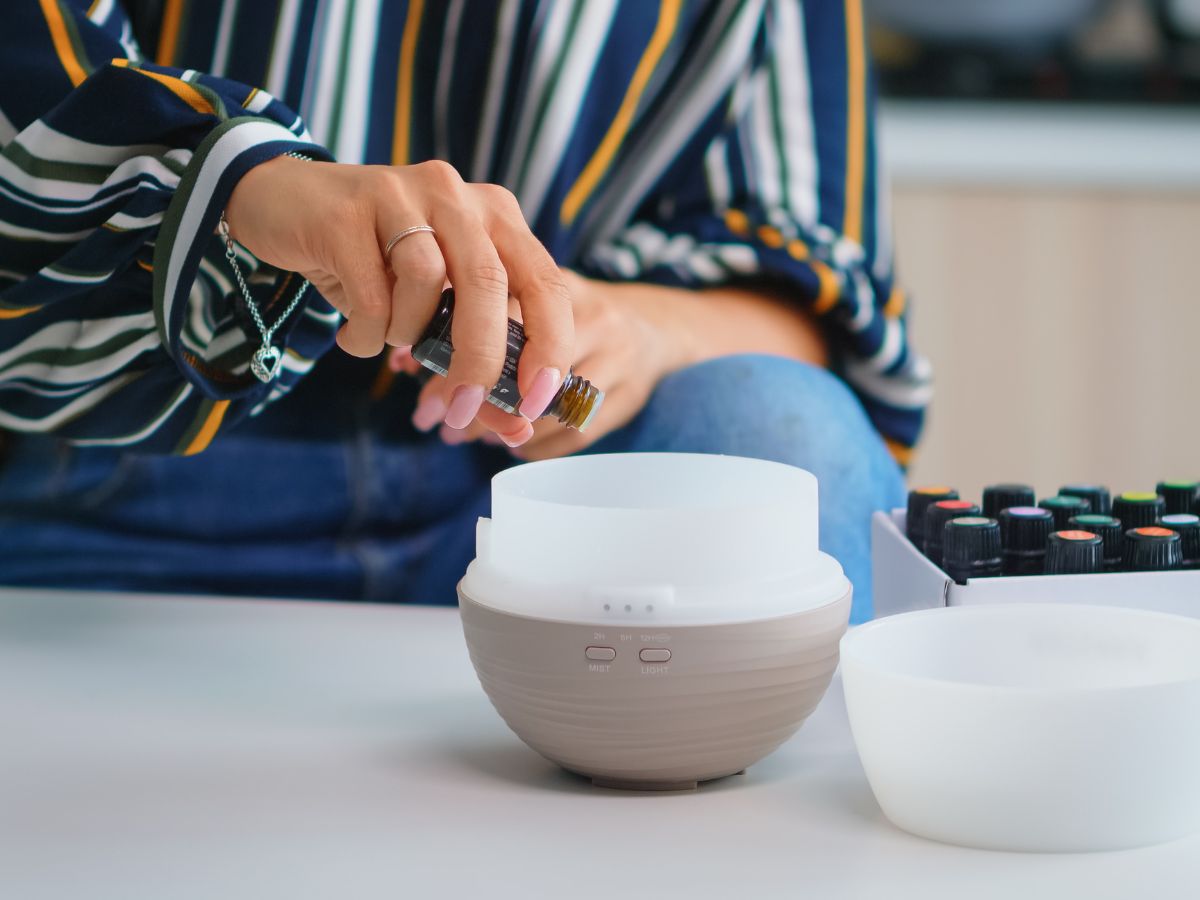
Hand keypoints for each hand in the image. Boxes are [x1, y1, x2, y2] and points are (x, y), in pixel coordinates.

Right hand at [225, 156, 571, 428]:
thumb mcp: (435, 309)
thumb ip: (479, 364)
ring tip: (389, 335)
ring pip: (426, 282)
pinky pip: (371, 293)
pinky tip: (355, 333)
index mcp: (495, 217)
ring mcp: (402, 194)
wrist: (283, 205)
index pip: (546, 282)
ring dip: (407, 333)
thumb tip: (518, 430)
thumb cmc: (376, 265)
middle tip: (463, 408)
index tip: (536, 400)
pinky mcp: (350, 210)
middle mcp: (457, 196)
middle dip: (481, 360)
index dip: (549, 345)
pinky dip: (367, 333)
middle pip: (489, 284)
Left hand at [393, 269, 690, 456]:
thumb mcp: (533, 294)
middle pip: (528, 370)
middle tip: (440, 420)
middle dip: (478, 401)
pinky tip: (508, 442)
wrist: (658, 326)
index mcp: (563, 284)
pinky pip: (573, 437)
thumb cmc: (576, 311)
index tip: (425, 382)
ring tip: (462, 435)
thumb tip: (401, 361)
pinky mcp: (628, 400)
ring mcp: (618, 361)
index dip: (462, 357)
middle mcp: (596, 319)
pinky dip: (533, 445)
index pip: (506, 320)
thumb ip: (475, 315)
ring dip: (500, 430)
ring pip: (549, 411)